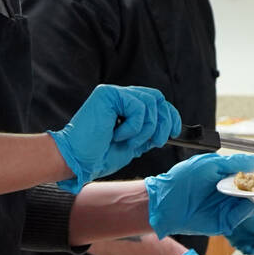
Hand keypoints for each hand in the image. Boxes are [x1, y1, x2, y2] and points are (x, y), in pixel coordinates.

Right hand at [47, 85, 179, 193]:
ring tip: (127, 141)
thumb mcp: (133, 145)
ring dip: (145, 129)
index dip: (171, 116)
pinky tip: (116, 134)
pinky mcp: (107, 94)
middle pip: (158, 98)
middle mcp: (120, 96)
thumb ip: (148, 133)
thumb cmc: (99, 156)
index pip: (157, 101)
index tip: (174, 132)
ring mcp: (113, 93)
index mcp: (126, 107)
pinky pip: (138, 107)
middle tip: (155, 142)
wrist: (78, 160)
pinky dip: (133, 127)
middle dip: (163, 123)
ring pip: (150, 103)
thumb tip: (170, 128)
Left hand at [144, 153, 253, 237]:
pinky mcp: (226, 222)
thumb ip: (234, 162)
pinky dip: (251, 208)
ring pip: (253, 205)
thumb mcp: (210, 163)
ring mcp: (229, 209)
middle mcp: (231, 194)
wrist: (164, 201)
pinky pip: (242, 215)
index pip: (252, 176)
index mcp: (227, 178)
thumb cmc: (182, 179)